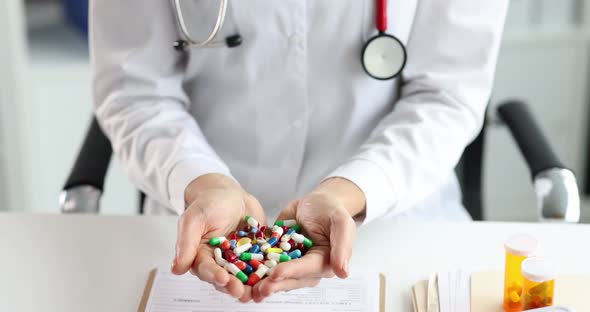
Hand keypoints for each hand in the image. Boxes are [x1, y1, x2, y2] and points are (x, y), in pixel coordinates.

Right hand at [171, 173, 265, 301]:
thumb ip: (186, 243)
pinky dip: (269, 271)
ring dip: (253, 286)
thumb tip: (176, 269)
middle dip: (235, 287)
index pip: (207, 270)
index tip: (223, 279)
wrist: (230, 193)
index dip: (215, 276)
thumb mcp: (195, 218)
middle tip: (243, 292)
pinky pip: (263, 265)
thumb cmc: (208, 203)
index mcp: (201, 256)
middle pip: (227, 279)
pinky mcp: (256, 255)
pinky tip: (277, 275)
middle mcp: (220, 263)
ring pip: (246, 277)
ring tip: (261, 291)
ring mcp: (239, 261)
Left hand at [252, 178, 364, 301]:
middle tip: (258, 288)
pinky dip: (254, 269)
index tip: (275, 274)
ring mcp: (292, 264)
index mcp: (325, 261)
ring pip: (277, 277)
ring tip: (248, 288)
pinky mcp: (278, 258)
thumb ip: (343, 245)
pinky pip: (266, 264)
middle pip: (291, 278)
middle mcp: (308, 268)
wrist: (316, 202)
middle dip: (274, 284)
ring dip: (263, 283)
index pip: (307, 269)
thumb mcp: (340, 222)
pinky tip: (241, 274)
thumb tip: (342, 272)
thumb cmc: (331, 210)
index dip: (291, 272)